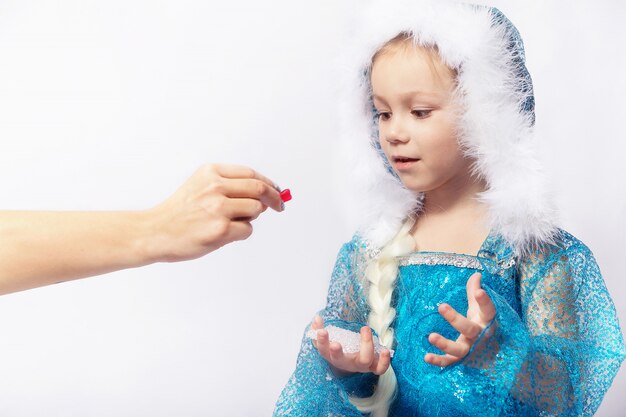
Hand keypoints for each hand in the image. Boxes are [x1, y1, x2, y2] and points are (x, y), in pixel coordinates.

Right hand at [145, 163, 283, 261]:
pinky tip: (222, 234)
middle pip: (259, 189)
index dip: (268, 183)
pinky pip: (247, 230)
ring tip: (230, 223)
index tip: (276, 190)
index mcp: (211, 172)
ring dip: (250, 218)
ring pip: (256, 210)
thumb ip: (229, 185)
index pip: (250, 174)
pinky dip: (241, 233)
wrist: (155, 232)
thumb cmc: (179, 212)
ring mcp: (219, 208)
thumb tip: (265, 193)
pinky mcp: (221, 230)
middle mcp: (215, 187)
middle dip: (274, 198)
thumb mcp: (200, 185)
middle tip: (280, 205)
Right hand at [310, 315, 390, 375]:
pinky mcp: (372, 367)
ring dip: (366, 346)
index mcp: (331, 356)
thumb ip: (318, 329)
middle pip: (340, 359)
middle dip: (337, 352)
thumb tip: (317, 318)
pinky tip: (385, 350)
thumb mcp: (326, 340)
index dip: (321, 341)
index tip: (322, 331)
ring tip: (365, 329)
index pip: (323, 350)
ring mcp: (359, 365)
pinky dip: (384, 361)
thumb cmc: (337, 349)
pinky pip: (380, 369)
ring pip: (363, 361)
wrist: (350, 364)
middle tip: (336, 343)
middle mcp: (345, 362)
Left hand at [424, 272, 495, 366]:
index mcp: (486, 321)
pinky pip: (450, 362)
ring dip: (445, 344)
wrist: (492, 353)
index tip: (479, 291)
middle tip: (441, 306)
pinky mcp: (461, 359)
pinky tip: (426, 357)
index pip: (488, 310)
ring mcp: (470, 349)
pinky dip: (438, 361)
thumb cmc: (482, 324)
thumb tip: (476, 274)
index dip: (484, 301)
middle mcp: (480, 336)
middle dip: (455, 319)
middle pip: (469, 329)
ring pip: (459, 350)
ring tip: (431, 336)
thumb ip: (475, 291)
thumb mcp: (479, 309)